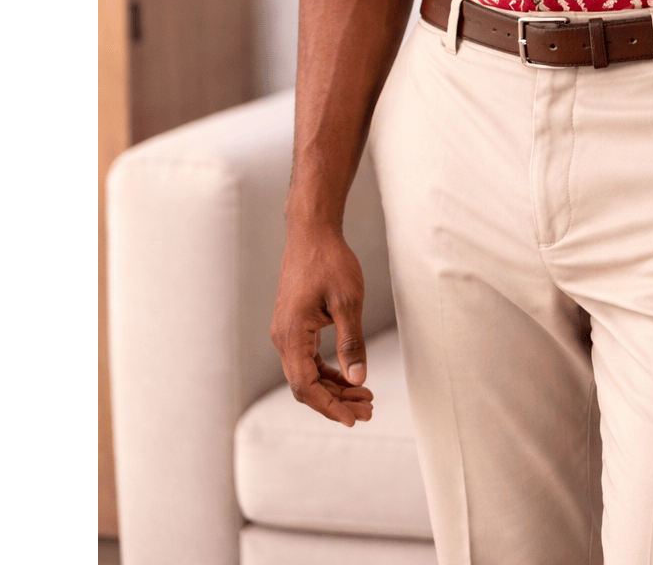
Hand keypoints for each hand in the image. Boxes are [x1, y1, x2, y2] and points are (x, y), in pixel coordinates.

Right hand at [270, 224, 374, 426]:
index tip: (354, 418)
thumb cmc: (330, 261)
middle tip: (369, 409)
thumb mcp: (348, 302)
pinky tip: (349, 375)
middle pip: (305, 386)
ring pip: (307, 374)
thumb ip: (352, 343)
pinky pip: (307, 359)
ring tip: (365, 397)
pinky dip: (327, 371)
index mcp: (291, 335)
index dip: (329, 407)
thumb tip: (358, 379)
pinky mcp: (294, 326)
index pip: (305, 387)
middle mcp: (283, 338)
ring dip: (334, 387)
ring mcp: (286, 332)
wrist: (312, 232)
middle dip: (336, 401)